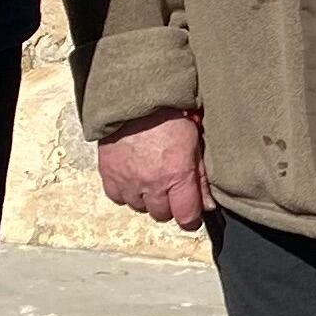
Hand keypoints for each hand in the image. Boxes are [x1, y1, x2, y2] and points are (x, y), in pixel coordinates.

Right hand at [97, 109, 211, 232]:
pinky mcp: (108, 175)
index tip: (192, 214)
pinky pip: (118, 197)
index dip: (191, 218)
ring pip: (139, 207)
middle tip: (172, 187)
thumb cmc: (169, 115)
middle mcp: (151, 184)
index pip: (186, 217)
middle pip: (162, 215)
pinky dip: (126, 191)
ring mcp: (127, 181)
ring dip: (147, 198)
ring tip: (151, 177)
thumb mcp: (195, 143)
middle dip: (169, 205)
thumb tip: (207, 206)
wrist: (134, 98)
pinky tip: (133, 177)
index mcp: (176, 175)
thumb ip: (201, 177)